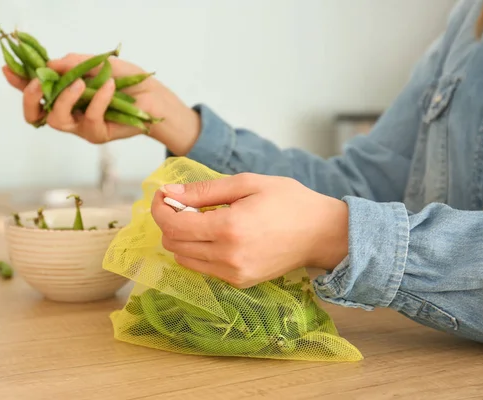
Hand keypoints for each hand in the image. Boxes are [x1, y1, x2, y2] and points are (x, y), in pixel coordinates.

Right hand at [2, 54, 199, 153]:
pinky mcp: (97, 135)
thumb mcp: (97, 63)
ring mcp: (80, 126)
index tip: (7, 68)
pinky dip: (98, 100)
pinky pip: (90, 119)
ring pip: (57, 120)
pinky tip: (109, 86)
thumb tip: (49, 65)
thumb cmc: (125, 80)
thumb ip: (72, 64)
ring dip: (64, 99)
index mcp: (63, 93)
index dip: (19, 82)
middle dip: (31, 97)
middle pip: (35, 114)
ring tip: (79, 83)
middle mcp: (68, 112)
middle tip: (38, 81)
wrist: (152, 96)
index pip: (36, 91)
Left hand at [150, 173, 348, 288]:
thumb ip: (204, 191)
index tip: (164, 195)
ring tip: (201, 218)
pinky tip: (215, 235)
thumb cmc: (289, 201)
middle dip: (169, 221)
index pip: (173, 225)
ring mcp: (233, 274)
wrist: (322, 233)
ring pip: (184, 258)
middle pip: (173, 243)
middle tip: (183, 203)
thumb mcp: (247, 183)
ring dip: (182, 237)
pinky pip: (202, 268)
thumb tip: (169, 192)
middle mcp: (227, 257)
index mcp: (228, 229)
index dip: (160, 208)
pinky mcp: (239, 282)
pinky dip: (198, 250)